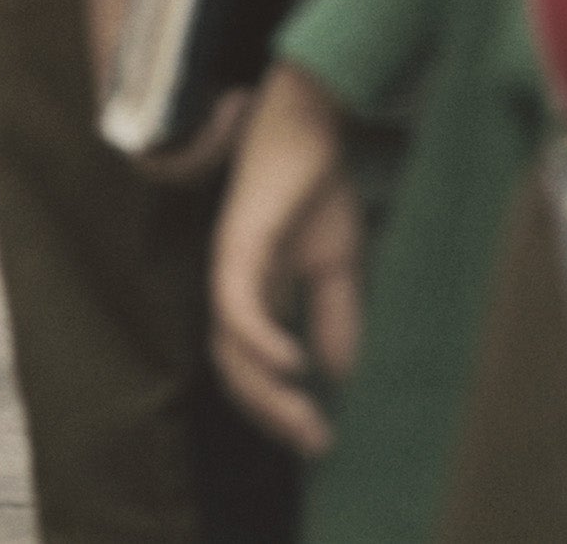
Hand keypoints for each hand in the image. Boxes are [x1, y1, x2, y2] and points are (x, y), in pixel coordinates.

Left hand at [211, 68, 367, 453]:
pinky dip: (258, 338)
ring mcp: (232, 263)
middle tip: (314, 445)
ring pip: (228, 346)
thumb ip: (336, 320)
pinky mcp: (237, 240)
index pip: (250, 369)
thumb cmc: (316, 185)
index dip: (278, 410)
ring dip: (265, 391)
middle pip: (233, 368)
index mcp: (258, 296)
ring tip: (305, 422)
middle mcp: (235, 286)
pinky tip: (292, 363)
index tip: (321, 444)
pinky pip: (234, 301)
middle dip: (272, 414)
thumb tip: (338, 379)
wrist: (311, 121)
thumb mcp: (338, 268)